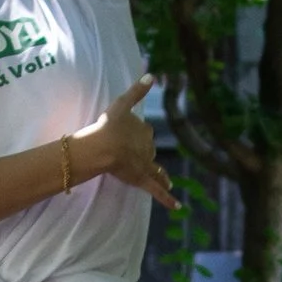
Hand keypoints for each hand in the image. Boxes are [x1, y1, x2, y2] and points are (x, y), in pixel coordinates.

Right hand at [68, 77, 175, 208]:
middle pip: (149, 150)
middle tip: (137, 158)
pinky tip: (177, 207)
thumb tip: (152, 74)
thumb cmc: (109, 125)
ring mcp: (146, 165)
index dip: (137, 134)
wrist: (104, 146)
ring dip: (162, 176)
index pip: (143, 131)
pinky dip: (167, 199)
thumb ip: (137, 91)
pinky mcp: (142, 180)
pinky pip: (156, 191)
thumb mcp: (122, 103)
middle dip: (145, 154)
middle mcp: (148, 147)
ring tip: (168, 181)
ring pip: (156, 170)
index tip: (130, 135)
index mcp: (144, 131)